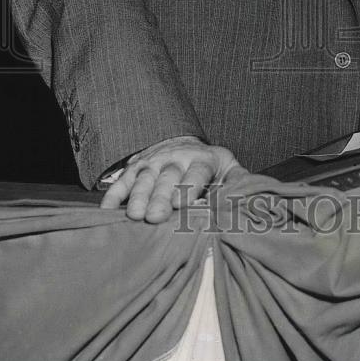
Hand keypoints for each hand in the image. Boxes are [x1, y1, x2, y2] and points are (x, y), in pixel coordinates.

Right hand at [99, 135, 243, 222]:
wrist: (183, 143)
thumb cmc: (209, 165)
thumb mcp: (227, 166)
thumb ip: (238, 180)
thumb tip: (252, 193)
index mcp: (202, 160)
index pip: (196, 173)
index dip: (188, 188)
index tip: (181, 204)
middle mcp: (176, 159)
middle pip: (168, 178)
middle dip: (161, 197)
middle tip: (155, 216)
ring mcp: (154, 163)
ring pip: (145, 179)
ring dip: (138, 196)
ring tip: (134, 215)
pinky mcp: (136, 168)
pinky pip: (123, 181)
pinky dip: (113, 195)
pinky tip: (107, 210)